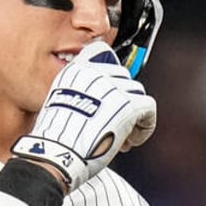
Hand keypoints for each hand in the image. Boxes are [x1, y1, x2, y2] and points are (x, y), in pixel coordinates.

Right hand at [12, 40, 157, 189]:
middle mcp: (96, 73)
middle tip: (112, 126)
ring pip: (137, 93)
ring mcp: (114, 87)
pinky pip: (149, 109)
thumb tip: (99, 104)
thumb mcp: (59, 105)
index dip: (110, 76)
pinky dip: (144, 127)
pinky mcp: (129, 105)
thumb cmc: (56, 140)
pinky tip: (130, 140)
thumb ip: (78, 94)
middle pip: (123, 78)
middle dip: (121, 101)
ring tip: (121, 137)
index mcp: (76, 71)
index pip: (101, 52)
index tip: (108, 97)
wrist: (58, 153)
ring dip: (133, 116)